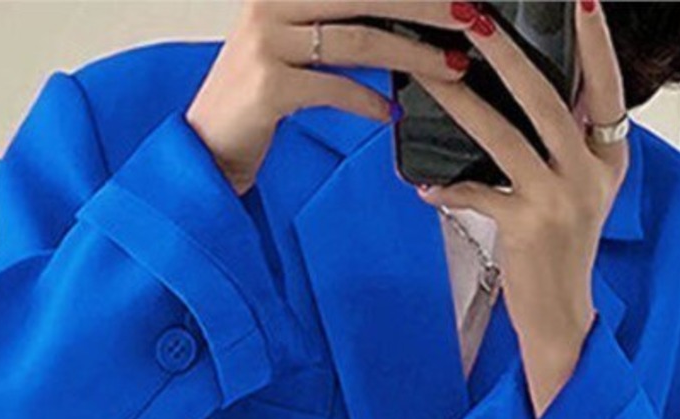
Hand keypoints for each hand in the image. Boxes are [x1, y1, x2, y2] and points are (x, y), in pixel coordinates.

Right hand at [187, 1, 470, 195]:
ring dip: (413, 56)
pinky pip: (333, 88)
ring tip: (450, 68)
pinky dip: (368, 102)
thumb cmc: (260, 96)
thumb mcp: (296, 46)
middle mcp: (272, 3)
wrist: (207, 144)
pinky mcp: (268, 84)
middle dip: (427, 7)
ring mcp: (268, 41)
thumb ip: (338, 25)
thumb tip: (403, 21)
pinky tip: (390, 111)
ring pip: (359, 40)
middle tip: (471, 20)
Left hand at [411, 0, 629, 415]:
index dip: (597, 42)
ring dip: (465, 103)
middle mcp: (588, 175)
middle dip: (511, 55)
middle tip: (478, 18)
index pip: (607, 87)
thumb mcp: (577, 190)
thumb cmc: (560, 251)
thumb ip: (565, 142)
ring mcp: (559, 202)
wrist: (560, 317)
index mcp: (607, 158)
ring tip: (435, 74)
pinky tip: (422, 182)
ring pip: (506, 138)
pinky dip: (448, 187)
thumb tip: (528, 89)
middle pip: (549, 101)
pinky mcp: (526, 229)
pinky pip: (477, 194)